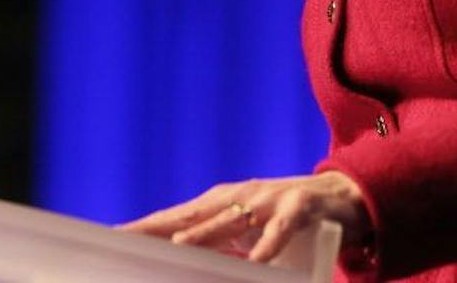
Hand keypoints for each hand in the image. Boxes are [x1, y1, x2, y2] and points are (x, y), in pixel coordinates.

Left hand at [118, 171, 368, 263]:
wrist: (344, 195)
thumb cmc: (287, 215)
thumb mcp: (249, 229)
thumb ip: (221, 244)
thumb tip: (184, 259)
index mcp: (224, 203)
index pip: (177, 216)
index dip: (146, 226)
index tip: (113, 235)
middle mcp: (241, 196)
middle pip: (194, 214)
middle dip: (159, 226)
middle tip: (126, 237)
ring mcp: (269, 199)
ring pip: (234, 218)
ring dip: (207, 233)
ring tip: (179, 246)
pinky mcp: (301, 206)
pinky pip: (282, 228)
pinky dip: (269, 244)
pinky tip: (257, 262)